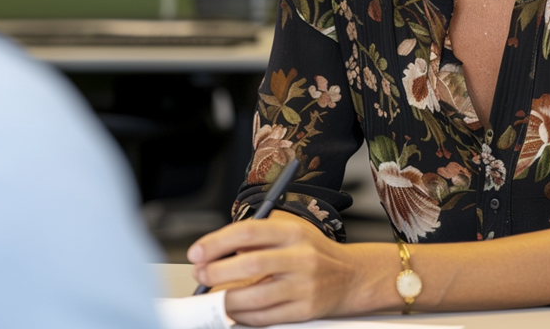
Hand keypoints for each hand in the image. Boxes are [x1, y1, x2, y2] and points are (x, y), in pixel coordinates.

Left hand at [186, 212, 391, 325]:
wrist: (352, 276)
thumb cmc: (312, 252)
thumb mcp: (289, 232)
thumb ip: (256, 239)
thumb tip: (215, 253)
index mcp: (292, 232)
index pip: (248, 233)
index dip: (216, 243)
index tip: (197, 253)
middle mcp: (300, 257)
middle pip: (250, 265)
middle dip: (217, 272)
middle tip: (201, 275)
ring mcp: (304, 286)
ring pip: (256, 297)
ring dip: (227, 300)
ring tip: (213, 297)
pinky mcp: (306, 310)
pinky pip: (267, 317)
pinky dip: (244, 316)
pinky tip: (234, 311)